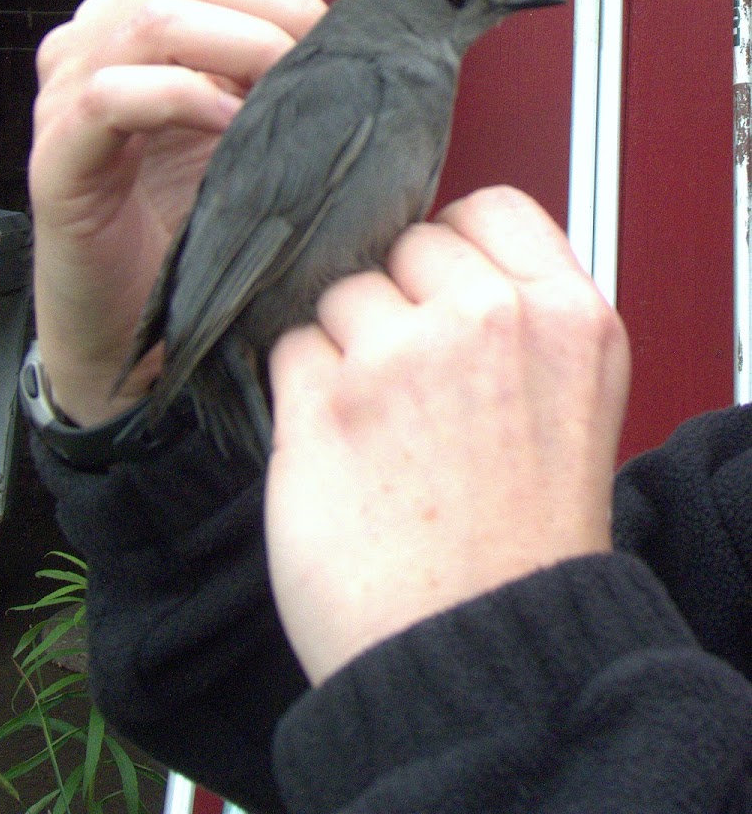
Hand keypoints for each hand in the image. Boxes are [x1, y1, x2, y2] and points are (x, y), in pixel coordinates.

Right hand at [28, 0, 325, 424]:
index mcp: (136, 32)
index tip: (335, 45)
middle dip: (273, 16)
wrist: (134, 326)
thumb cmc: (191, 231)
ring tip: (284, 97)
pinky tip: (231, 128)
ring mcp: (66, 95)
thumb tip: (347, 46)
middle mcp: (94, 47)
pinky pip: (112, 96)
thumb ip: (266, 83)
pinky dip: (185, 99)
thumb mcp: (241, 137)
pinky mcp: (55, 154)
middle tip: (321, 70)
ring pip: (152, 22)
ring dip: (239, 49)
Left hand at [265, 186, 629, 684]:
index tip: (439, 285)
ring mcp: (399, 356)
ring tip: (375, 427)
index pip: (488, 207)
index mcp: (567, 318)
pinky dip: (300, 389)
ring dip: (342, 347)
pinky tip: (334, 446)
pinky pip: (288, 348)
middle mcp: (486, 320)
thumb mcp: (573, 409)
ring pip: (338, 296)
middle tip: (409, 379)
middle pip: (403, 246)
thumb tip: (442, 268)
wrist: (474, 653)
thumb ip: (522, 322)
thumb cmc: (521, 546)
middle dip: (395, 298)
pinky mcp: (322, 402)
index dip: (453, 245)